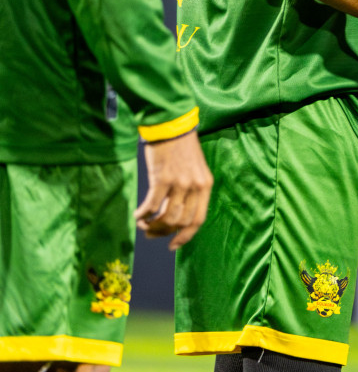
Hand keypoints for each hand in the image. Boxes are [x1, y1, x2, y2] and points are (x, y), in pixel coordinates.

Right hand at [137, 130, 212, 250]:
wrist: (171, 126)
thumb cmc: (180, 149)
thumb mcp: (194, 170)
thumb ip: (188, 192)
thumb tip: (173, 217)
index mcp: (206, 185)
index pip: (198, 219)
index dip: (185, 236)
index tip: (172, 245)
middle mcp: (196, 186)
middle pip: (181, 222)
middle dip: (164, 232)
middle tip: (150, 233)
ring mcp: (180, 183)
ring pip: (166, 217)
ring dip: (152, 225)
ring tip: (143, 223)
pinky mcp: (163, 178)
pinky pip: (152, 205)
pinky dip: (143, 214)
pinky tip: (138, 214)